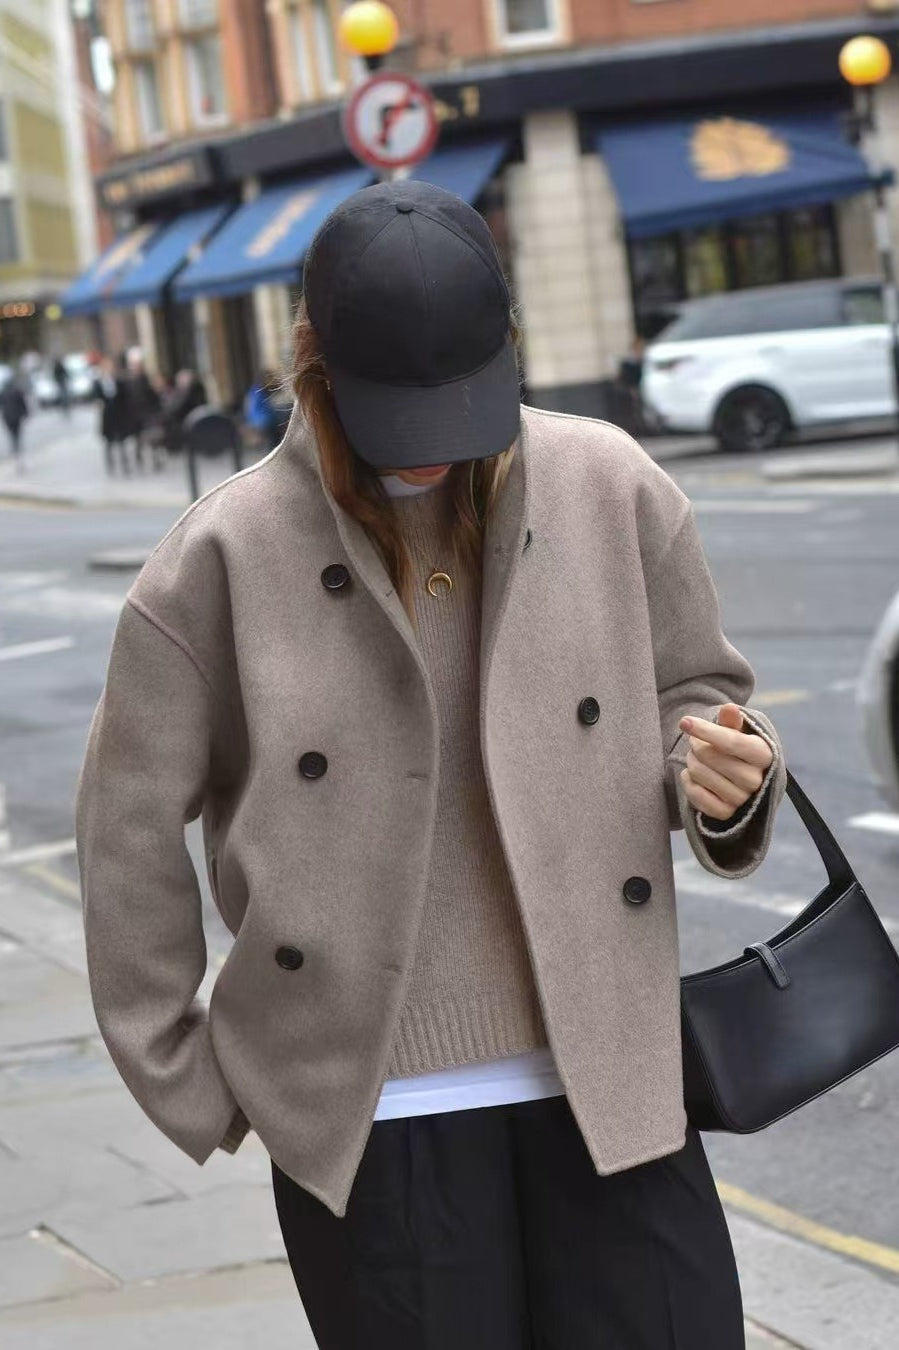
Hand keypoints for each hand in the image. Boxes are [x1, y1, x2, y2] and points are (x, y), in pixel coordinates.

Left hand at [678, 703, 773, 821]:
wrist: (741, 777)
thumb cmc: (738, 748)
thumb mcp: (738, 731)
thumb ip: (732, 721)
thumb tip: (730, 708)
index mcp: (764, 755)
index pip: (732, 742)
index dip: (706, 730)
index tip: (684, 722)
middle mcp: (756, 779)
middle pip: (709, 756)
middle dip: (696, 745)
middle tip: (696, 743)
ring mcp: (742, 799)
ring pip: (699, 773)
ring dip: (691, 761)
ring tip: (697, 758)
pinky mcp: (726, 813)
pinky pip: (696, 795)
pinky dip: (688, 781)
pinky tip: (692, 775)